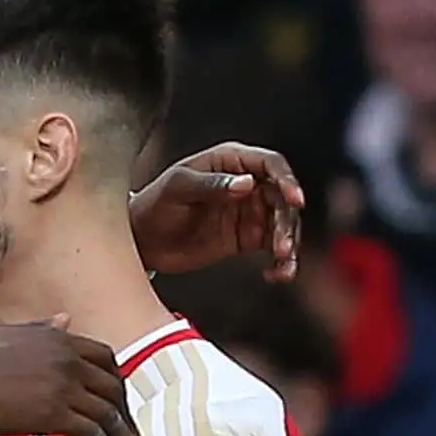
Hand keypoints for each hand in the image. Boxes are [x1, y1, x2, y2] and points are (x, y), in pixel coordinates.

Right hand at [0, 318, 146, 435]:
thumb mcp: (10, 334)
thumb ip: (42, 330)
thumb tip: (65, 320)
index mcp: (58, 338)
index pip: (103, 357)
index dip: (114, 380)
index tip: (117, 396)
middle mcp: (68, 360)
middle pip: (112, 386)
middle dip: (124, 410)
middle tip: (129, 429)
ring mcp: (65, 387)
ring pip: (108, 413)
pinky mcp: (56, 415)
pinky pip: (93, 434)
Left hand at [130, 142, 304, 280]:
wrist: (141, 241)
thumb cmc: (153, 205)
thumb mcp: (176, 189)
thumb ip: (210, 184)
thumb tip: (245, 183)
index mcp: (229, 162)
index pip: (270, 165)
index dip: (287, 180)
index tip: (294, 200)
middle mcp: (244, 184)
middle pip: (282, 197)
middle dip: (287, 220)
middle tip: (281, 244)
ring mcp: (248, 212)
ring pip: (283, 223)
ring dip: (288, 242)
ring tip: (281, 261)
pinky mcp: (247, 238)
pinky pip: (274, 247)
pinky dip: (281, 261)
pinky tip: (277, 273)